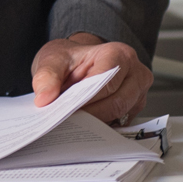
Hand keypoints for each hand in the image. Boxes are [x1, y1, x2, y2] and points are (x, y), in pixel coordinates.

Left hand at [31, 34, 152, 125]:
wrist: (78, 62)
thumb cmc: (71, 59)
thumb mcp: (53, 59)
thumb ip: (47, 76)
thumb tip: (44, 98)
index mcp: (119, 54)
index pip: (107, 83)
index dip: (87, 99)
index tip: (66, 111)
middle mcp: (135, 72)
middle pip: (116, 103)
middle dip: (90, 115)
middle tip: (66, 122)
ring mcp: (138, 92)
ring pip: (119, 116)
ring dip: (95, 123)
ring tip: (72, 124)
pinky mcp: (134, 108)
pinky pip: (120, 123)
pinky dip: (101, 127)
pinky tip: (84, 126)